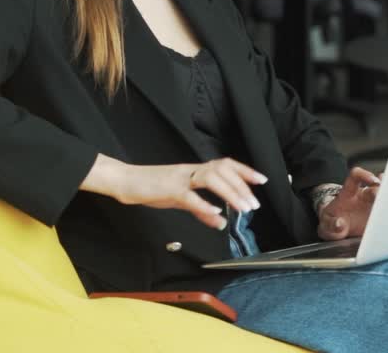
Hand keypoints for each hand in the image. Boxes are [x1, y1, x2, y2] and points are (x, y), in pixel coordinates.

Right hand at [82, 154, 267, 229]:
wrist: (125, 181)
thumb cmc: (152, 188)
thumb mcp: (180, 200)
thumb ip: (201, 210)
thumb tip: (221, 222)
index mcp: (194, 171)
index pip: (224, 165)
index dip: (244, 170)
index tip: (261, 180)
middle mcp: (190, 170)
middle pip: (221, 170)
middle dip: (241, 186)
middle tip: (254, 204)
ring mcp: (179, 178)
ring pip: (210, 178)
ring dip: (229, 193)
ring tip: (242, 207)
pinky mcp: (168, 189)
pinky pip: (188, 196)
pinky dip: (204, 204)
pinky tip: (215, 213)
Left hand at [317, 167, 380, 240]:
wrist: (338, 230)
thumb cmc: (332, 224)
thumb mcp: (326, 225)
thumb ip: (330, 225)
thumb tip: (340, 224)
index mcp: (348, 194)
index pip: (356, 176)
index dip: (365, 175)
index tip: (373, 181)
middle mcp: (363, 196)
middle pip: (376, 187)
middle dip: (382, 191)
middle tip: (385, 198)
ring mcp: (373, 205)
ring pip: (385, 196)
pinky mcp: (379, 216)